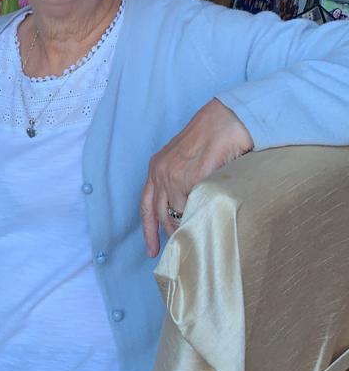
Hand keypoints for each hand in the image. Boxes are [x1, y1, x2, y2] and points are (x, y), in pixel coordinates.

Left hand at [140, 99, 252, 256]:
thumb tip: (182, 212)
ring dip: (190, 225)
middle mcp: (161, 173)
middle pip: (160, 216)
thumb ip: (178, 182)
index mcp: (156, 168)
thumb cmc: (210, 137)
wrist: (225, 120)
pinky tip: (211, 217)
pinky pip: (196, 206)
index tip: (152, 251)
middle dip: (171, 234)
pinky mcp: (193, 178)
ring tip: (203, 230)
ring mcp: (176, 176)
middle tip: (183, 248)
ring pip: (179, 215)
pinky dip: (203, 214)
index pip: (145, 206)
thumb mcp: (184, 159)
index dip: (148, 231)